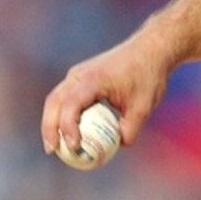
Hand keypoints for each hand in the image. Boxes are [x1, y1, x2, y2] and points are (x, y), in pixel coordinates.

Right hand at [40, 34, 170, 155]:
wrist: (150, 49)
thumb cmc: (148, 75)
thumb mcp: (144, 106)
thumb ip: (131, 128)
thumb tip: (117, 146)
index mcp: (94, 78)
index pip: (71, 103)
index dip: (68, 126)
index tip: (75, 145)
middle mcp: (80, 74)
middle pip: (54, 102)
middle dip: (49, 127)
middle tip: (52, 150)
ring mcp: (78, 74)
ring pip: (56, 99)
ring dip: (52, 122)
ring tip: (54, 147)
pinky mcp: (80, 77)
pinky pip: (66, 98)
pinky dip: (62, 115)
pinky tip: (67, 134)